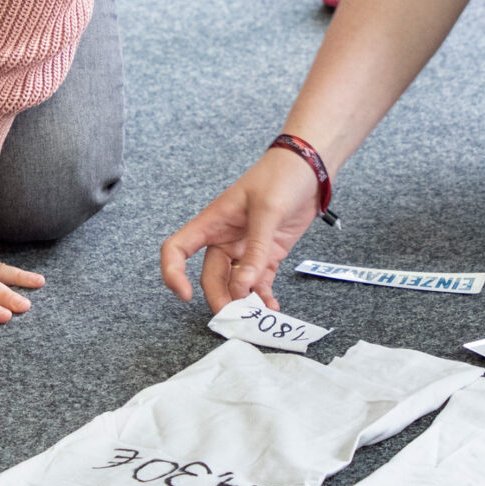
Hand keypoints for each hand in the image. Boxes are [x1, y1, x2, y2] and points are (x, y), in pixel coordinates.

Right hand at [160, 147, 320, 312]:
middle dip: (220, 298)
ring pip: (235, 283)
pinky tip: (271, 307)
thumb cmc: (282, 176)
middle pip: (211, 276)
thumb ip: (255, 249)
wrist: (310, 168)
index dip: (173, 272)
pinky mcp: (267, 254)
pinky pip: (259, 282)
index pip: (177, 248)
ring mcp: (246, 248)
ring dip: (243, 302)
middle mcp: (225, 238)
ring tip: (257, 317)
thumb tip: (242, 286)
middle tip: (236, 318)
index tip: (185, 294)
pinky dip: (263, 297)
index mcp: (213, 221)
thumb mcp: (267, 210)